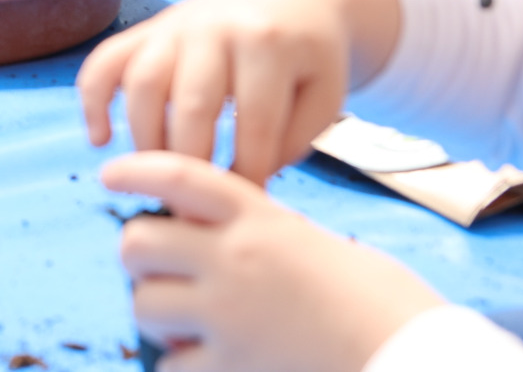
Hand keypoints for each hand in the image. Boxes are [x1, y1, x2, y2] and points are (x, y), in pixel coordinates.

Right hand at [78, 0, 397, 180]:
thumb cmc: (309, 57)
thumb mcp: (322, 98)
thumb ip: (287, 143)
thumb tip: (235, 186)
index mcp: (268, 44)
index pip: (254, 124)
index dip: (249, 174)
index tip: (244, 206)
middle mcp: (216, 28)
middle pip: (192, 106)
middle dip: (192, 166)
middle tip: (194, 207)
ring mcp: (176, 25)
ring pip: (143, 83)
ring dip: (145, 138)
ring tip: (159, 176)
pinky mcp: (149, 28)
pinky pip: (106, 59)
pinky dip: (92, 98)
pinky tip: (101, 138)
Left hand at [108, 152, 444, 371]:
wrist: (413, 350)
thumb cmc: (377, 298)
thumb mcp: (313, 243)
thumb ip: (259, 233)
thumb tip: (211, 237)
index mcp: (260, 219)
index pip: (180, 176)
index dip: (137, 170)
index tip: (109, 174)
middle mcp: (235, 259)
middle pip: (138, 242)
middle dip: (139, 259)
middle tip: (161, 273)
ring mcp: (230, 314)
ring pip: (144, 305)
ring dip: (158, 318)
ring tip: (189, 327)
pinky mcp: (235, 365)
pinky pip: (170, 367)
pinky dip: (180, 368)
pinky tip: (208, 364)